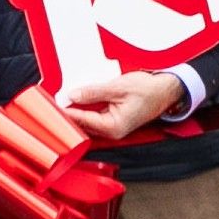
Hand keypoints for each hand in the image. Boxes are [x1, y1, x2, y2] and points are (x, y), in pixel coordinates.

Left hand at [57, 68, 184, 140]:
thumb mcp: (118, 87)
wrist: (166, 89)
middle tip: (52, 100)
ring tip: (61, 98)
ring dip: (76, 110)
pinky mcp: (113, 120)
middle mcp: (112, 132)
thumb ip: (94, 92)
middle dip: (68, 112)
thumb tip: (73, 95)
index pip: (83, 120)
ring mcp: (112, 127)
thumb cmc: (149, 90)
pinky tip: (77, 98)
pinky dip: (85, 108)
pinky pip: (94, 116)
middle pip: (83, 124)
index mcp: (114, 127)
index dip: (66, 111)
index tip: (53, 104)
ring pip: (87, 120)